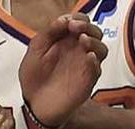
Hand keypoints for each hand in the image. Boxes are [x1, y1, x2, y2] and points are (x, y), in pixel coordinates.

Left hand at [18, 13, 108, 128]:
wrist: (34, 104)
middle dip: (89, 27)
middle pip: (95, 33)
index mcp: (65, 41)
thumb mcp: (36, 49)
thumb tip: (64, 19)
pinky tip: (88, 57)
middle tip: (77, 29)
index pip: (80, 23)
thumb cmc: (33, 78)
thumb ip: (49, 33)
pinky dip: (95, 61)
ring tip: (83, 41)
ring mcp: (83, 66)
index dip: (79, 19)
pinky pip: (97, 69)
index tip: (70, 22)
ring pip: (101, 49)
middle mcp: (77, 51)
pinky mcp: (87, 81)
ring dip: (95, 42)